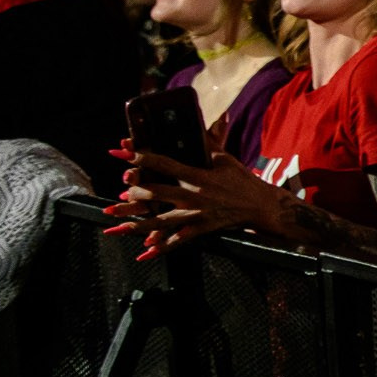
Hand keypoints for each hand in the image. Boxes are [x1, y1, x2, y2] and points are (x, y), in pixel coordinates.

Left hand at [104, 147, 283, 257]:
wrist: (261, 206)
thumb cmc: (242, 181)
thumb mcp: (225, 159)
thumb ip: (207, 144)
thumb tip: (195, 125)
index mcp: (197, 175)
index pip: (164, 164)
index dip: (140, 157)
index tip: (121, 151)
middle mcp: (193, 195)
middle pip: (156, 193)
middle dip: (134, 192)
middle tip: (121, 191)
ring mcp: (196, 214)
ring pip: (160, 221)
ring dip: (136, 224)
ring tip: (116, 226)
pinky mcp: (200, 228)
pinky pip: (177, 240)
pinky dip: (161, 247)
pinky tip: (145, 252)